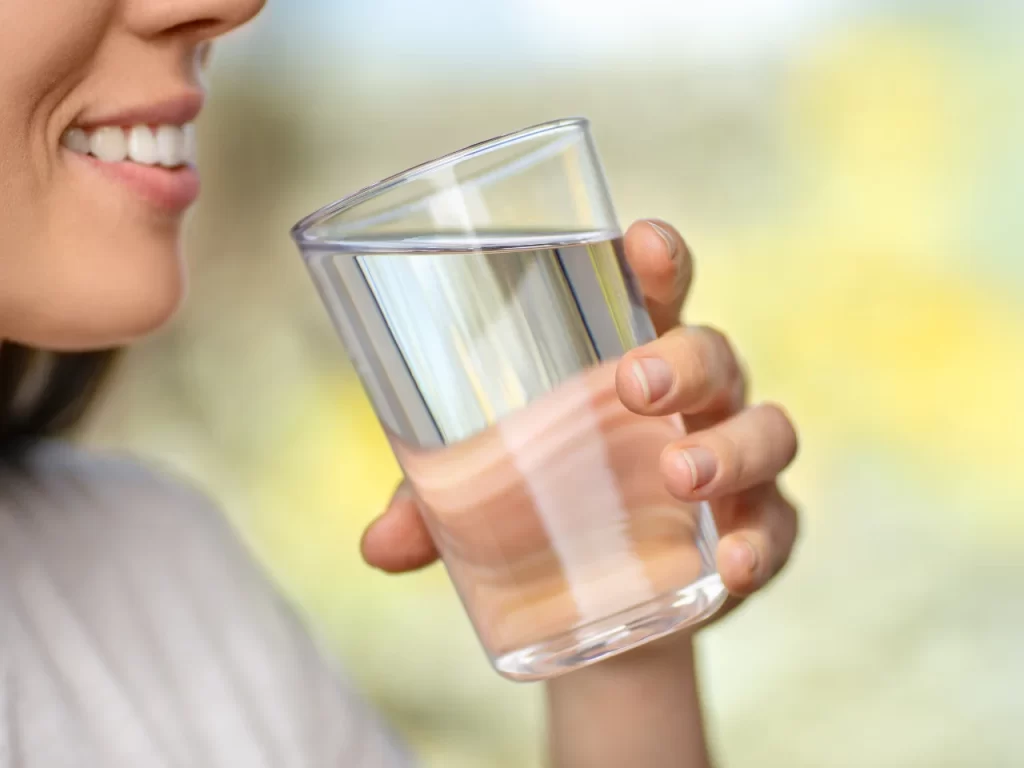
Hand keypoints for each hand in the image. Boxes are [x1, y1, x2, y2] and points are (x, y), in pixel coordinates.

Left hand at [361, 219, 798, 624]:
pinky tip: (732, 568)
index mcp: (628, 360)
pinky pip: (779, 527)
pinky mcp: (755, 531)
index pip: (653, 292)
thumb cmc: (544, 507)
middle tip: (634, 384)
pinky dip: (761, 543)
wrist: (601, 600)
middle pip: (712, 351)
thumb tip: (375, 546)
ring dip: (729, 446)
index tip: (640, 240)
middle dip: (683, 358)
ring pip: (766, 428)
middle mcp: (694, 401)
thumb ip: (431, 507)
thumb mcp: (482, 497)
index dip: (657, 259)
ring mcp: (733, 464)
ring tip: (678, 474)